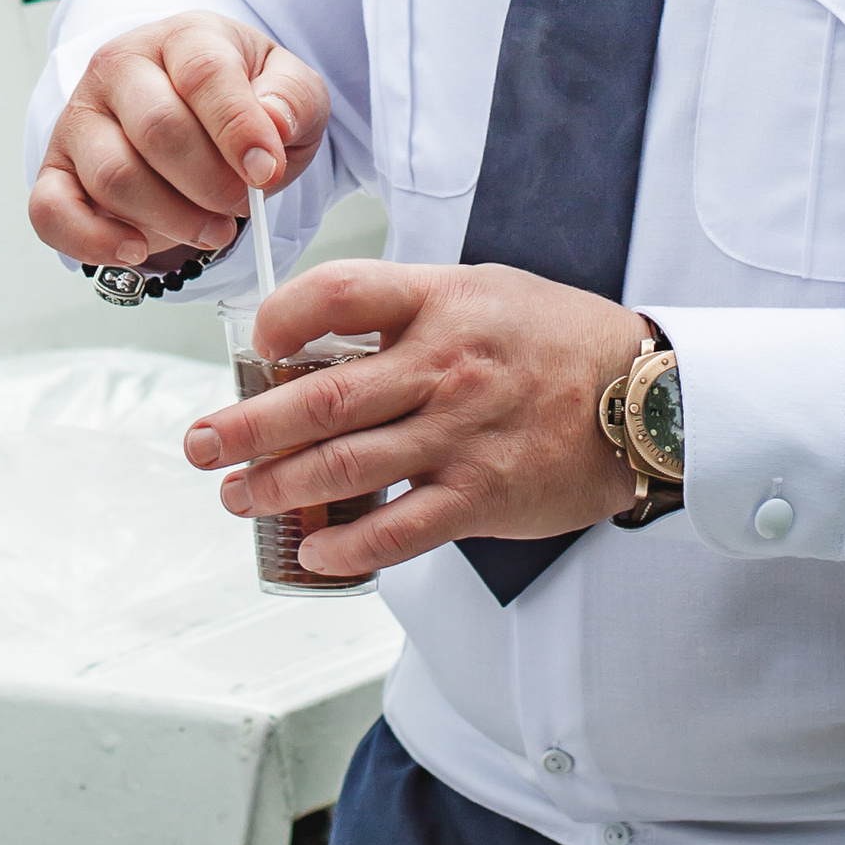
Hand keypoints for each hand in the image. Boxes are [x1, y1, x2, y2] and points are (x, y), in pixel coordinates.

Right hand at [29, 11, 330, 267]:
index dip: (238, 128)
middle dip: (209, 184)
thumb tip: (273, 123)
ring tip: (210, 229)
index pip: (203, 73)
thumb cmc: (243, 101)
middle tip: (239, 207)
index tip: (265, 171)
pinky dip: (93, 241)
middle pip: (158, 129)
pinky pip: (51, 210)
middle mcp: (119, 68)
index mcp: (182, 38)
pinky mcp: (56, 169)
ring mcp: (81, 118)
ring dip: (170, 218)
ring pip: (113, 176)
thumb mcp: (289, 89)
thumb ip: (292, 99)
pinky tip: (136, 249)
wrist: (194, 114)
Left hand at [182, 260, 647, 578]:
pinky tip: (314, 553)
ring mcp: (460, 435)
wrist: (646, 397)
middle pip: (320, 397)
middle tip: (198, 443)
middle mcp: (443, 366)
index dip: (282, 316)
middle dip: (245, 426)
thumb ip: (407, 309)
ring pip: (346, 466)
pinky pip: (400, 527)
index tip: (253, 343)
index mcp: (439, 301)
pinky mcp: (481, 497)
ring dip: (278, 488)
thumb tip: (323, 338)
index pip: (340, 292)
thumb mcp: (481, 290)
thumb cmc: (557, 339)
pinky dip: (349, 546)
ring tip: (236, 496)